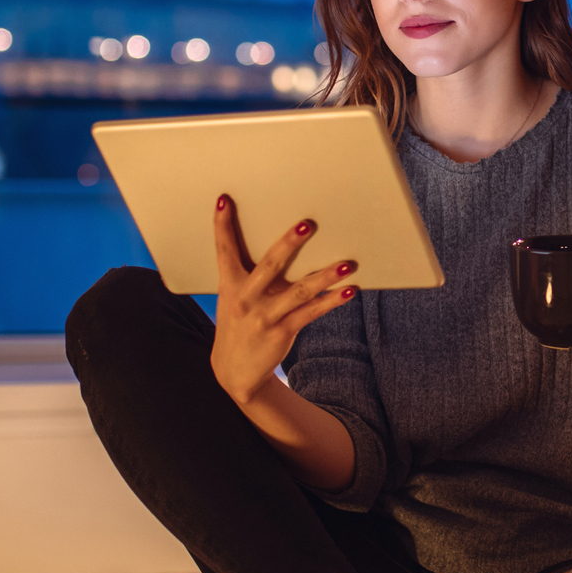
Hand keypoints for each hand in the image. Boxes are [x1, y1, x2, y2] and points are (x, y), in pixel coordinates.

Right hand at [208, 195, 358, 404]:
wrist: (234, 372)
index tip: (224, 200)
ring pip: (299, 291)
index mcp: (230, 285)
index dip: (222, 225)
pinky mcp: (281, 332)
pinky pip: (311, 312)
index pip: (223, 250)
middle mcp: (245, 298)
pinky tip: (349, 291)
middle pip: (269, 264)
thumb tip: (284, 244)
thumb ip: (251, 274)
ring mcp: (264, 316)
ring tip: (347, 264)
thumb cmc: (240, 323)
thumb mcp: (234, 298)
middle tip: (307, 224)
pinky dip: (331, 301)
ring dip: (325, 276)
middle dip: (289, 244)